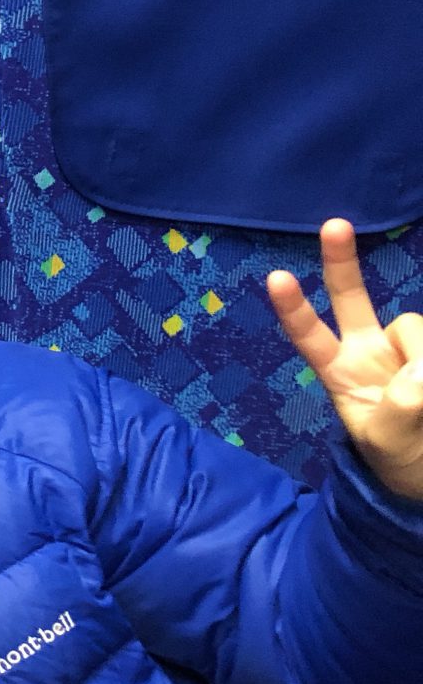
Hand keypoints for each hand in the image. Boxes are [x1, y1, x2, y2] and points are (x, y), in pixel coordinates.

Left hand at [268, 219, 422, 501]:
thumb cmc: (402, 459)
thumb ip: (399, 408)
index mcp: (341, 371)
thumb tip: (421, 370)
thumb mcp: (388, 444)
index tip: (276, 277)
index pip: (310, 336)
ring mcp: (407, 348)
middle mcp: (370, 349)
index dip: (294, 308)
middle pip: (351, 297)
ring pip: (415, 328)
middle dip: (340, 261)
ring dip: (422, 358)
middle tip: (333, 224)